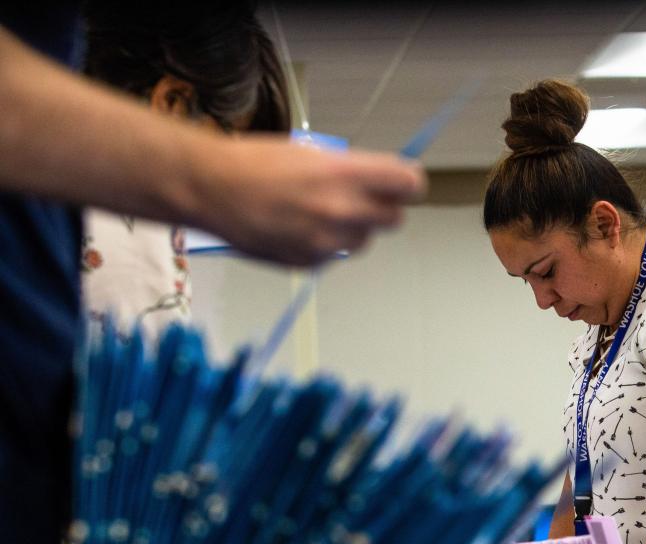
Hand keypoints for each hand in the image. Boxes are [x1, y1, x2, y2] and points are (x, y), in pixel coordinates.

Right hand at [188, 134, 425, 265]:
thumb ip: (352, 170)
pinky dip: (326, 244)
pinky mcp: (310, 263)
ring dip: (353, 228)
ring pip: (365, 240)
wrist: (210, 188)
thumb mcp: (312, 153)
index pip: (409, 185)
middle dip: (384, 208)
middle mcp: (343, 211)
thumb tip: (380, 179)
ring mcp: (328, 242)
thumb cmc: (255, 162)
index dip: (408, 182)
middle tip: (364, 197)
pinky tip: (299, 226)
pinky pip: (335, 256)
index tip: (404, 182)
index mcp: (346, 175)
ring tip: (318, 211)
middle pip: (395, 219)